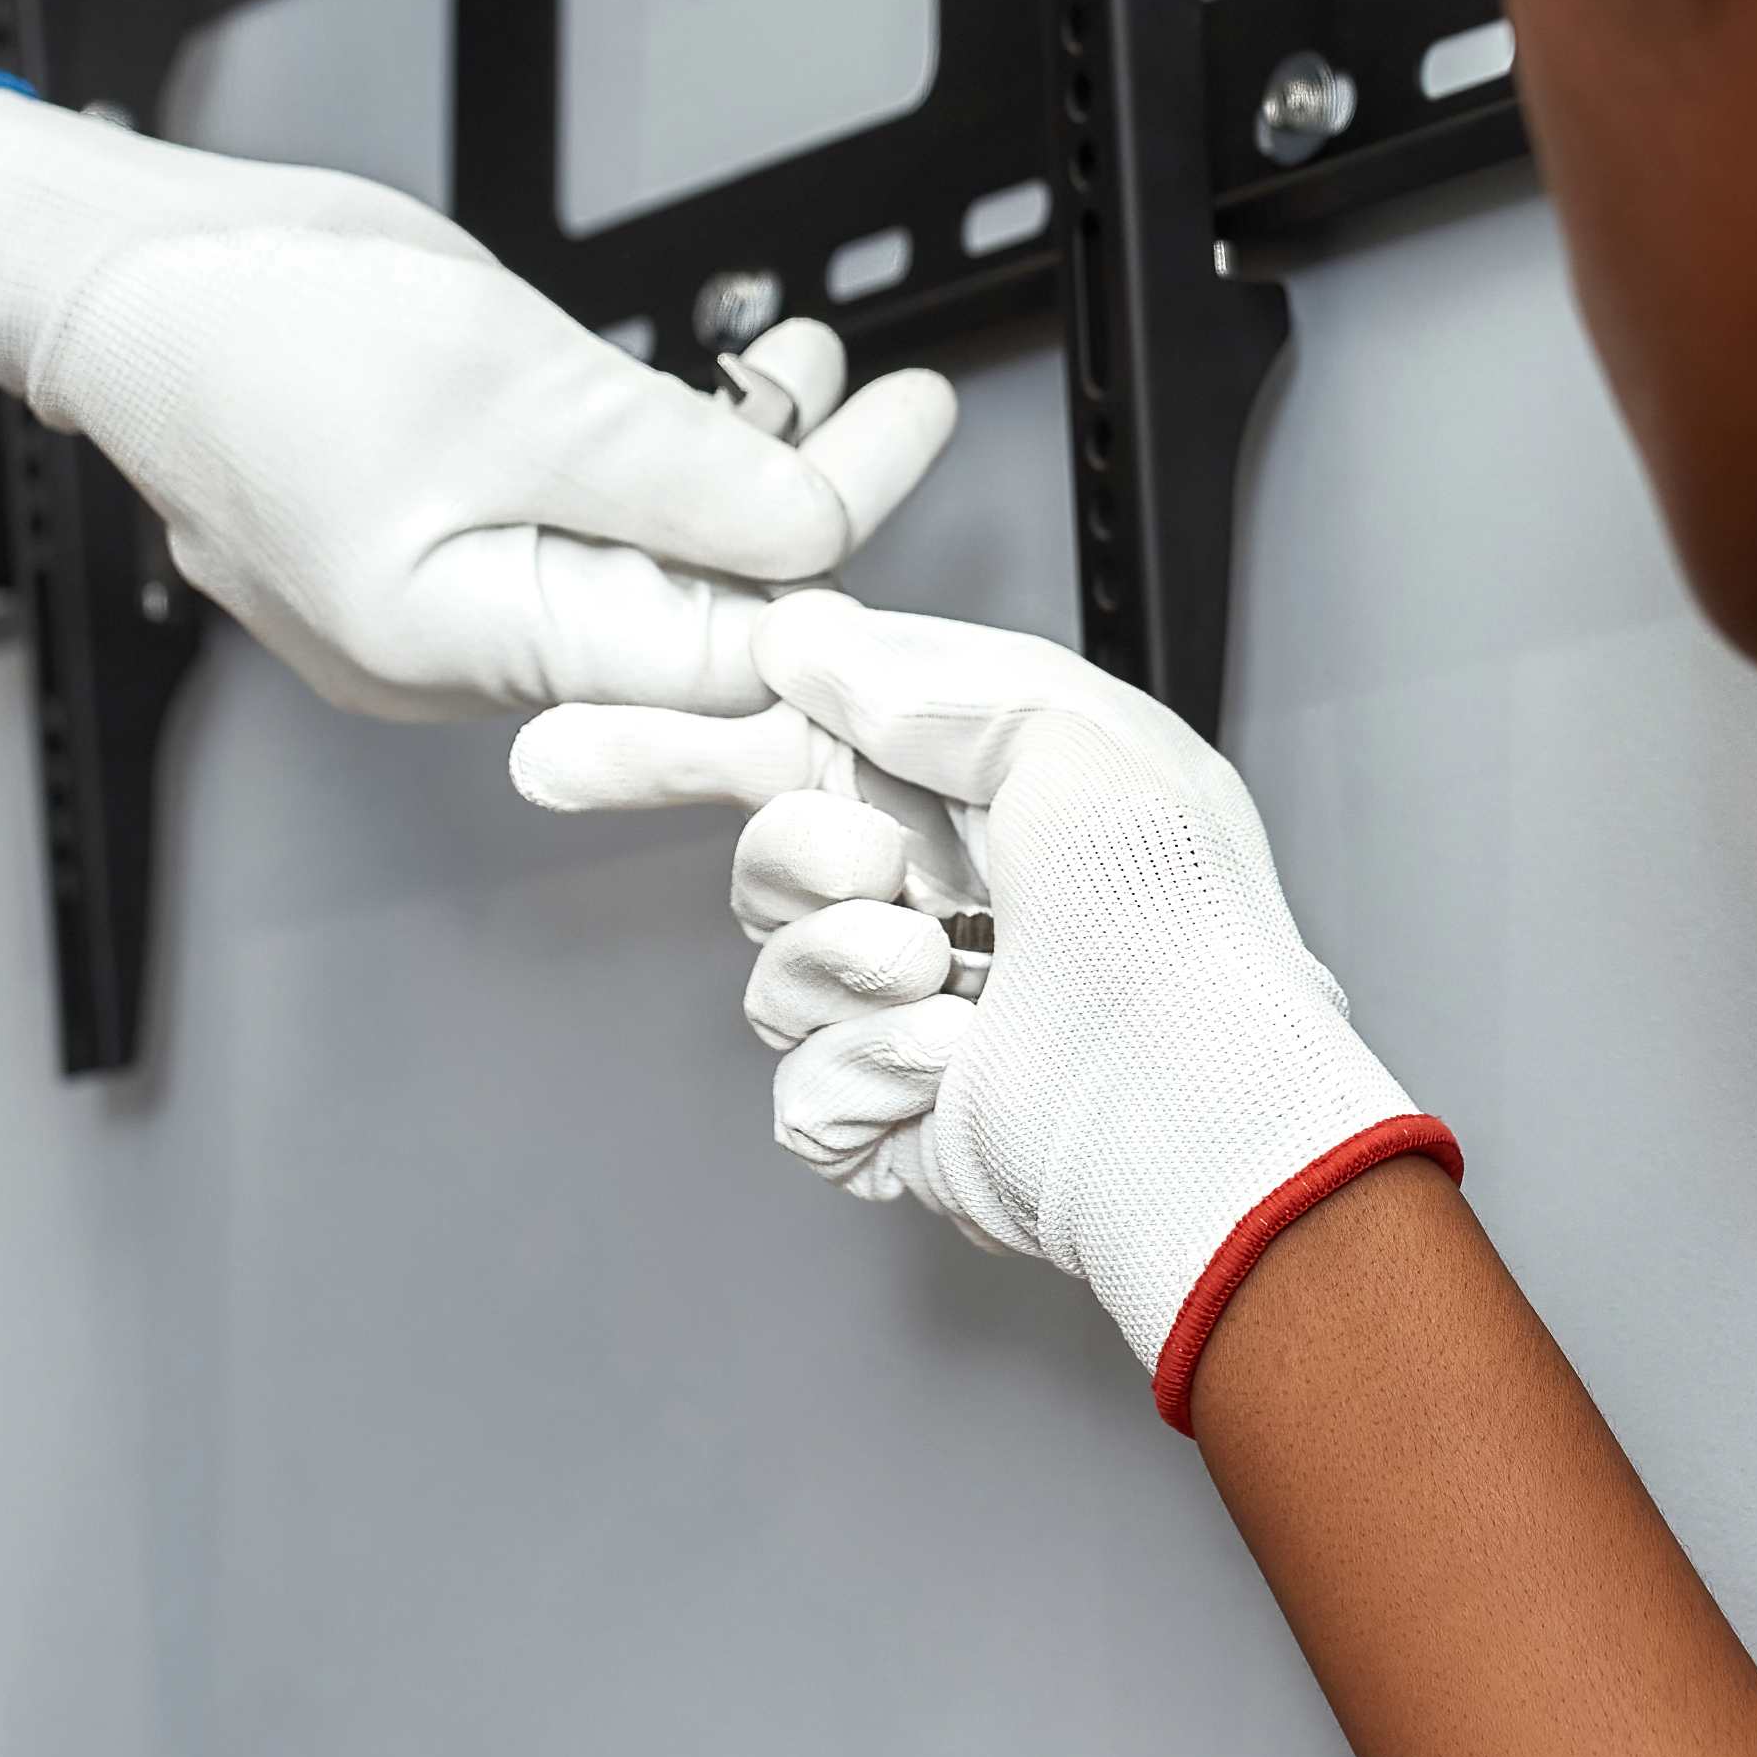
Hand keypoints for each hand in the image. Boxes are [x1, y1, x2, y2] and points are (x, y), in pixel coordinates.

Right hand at [0, 88, 942, 713]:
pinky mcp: (423, 535)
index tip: (910, 438)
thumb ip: (683, 476)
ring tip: (801, 361)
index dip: (831, 560)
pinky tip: (703, 383)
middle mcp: (444, 653)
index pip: (703, 658)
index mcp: (456, 645)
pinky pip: (569, 522)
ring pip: (629, 561)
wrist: (116, 264)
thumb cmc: (259, 317)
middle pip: (675, 616)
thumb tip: (822, 537)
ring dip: (730, 466)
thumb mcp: (516, 384)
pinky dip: (649, 457)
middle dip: (795, 506)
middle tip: (882, 398)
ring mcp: (429, 599)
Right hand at [514, 597, 1451, 1417]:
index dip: (674, 745)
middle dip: (795, 856)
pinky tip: (948, 1054)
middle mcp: (942, 897)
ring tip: (941, 967)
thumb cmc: (1173, 920)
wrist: (1198, 1099)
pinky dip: (867, 1065)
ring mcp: (913, 1012)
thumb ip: (918, 681)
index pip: (797, 746)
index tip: (558, 756)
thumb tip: (801, 639)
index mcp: (979, 795)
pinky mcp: (894, 1118)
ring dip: (844, 959)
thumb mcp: (1067, 733)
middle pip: (765, 854)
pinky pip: (800, 1086)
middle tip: (871, 869)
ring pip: (771, 971)